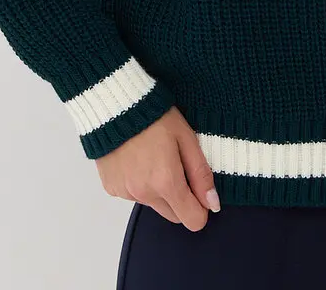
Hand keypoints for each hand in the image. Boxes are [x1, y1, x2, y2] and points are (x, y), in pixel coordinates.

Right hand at [95, 105, 220, 230]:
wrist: (116, 105)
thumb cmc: (156, 117)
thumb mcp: (187, 138)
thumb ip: (201, 174)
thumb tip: (213, 204)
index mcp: (166, 182)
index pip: (192, 220)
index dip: (201, 207)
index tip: (199, 189)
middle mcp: (144, 194)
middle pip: (173, 215)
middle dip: (181, 199)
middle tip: (178, 166)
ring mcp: (125, 193)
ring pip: (153, 204)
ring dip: (158, 189)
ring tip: (155, 156)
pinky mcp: (112, 188)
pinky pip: (133, 195)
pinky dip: (139, 183)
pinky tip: (137, 159)